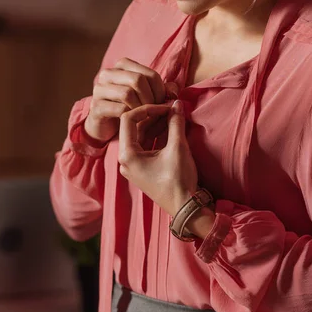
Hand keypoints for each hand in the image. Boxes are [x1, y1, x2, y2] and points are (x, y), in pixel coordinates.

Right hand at [84, 57, 177, 142]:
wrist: (108, 126)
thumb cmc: (131, 107)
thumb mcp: (149, 96)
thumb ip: (164, 90)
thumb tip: (173, 92)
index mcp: (123, 65)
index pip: (150, 74)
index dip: (161, 91)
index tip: (162, 104)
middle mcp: (108, 73)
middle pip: (138, 80)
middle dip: (151, 98)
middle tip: (154, 111)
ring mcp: (99, 89)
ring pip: (127, 93)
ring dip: (140, 107)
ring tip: (144, 116)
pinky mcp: (96, 106)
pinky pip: (118, 109)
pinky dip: (130, 116)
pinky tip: (133, 122)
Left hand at [118, 101, 197, 216]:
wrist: (185, 208)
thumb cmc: (178, 180)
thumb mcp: (178, 148)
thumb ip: (175, 123)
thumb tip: (177, 103)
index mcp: (127, 155)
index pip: (128, 119)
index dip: (147, 108)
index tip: (165, 106)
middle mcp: (125, 160)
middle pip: (134, 127)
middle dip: (153, 116)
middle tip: (171, 108)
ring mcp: (133, 166)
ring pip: (141, 136)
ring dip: (156, 124)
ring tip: (173, 115)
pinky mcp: (143, 169)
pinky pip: (146, 146)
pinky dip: (157, 135)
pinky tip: (172, 128)